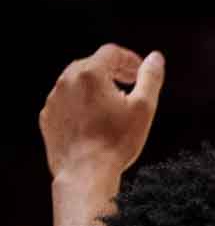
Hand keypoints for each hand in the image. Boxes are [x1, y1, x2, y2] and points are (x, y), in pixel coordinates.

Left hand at [41, 45, 165, 182]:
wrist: (85, 173)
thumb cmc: (115, 142)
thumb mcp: (144, 107)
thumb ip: (150, 77)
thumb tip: (155, 58)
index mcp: (90, 74)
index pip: (111, 52)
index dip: (129, 59)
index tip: (139, 72)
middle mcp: (67, 82)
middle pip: (92, 64)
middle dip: (113, 71)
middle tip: (130, 85)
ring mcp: (54, 100)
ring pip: (76, 82)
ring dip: (96, 87)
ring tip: (114, 105)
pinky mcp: (48, 117)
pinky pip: (66, 101)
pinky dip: (81, 103)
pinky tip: (95, 120)